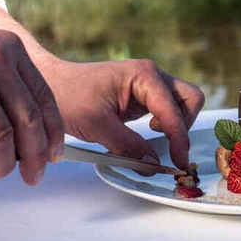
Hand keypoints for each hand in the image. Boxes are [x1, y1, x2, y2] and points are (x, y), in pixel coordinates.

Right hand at [0, 20, 64, 185]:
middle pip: (28, 121)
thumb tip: (28, 136)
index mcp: (9, 49)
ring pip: (1, 139)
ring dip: (0, 164)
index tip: (55, 154)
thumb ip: (2, 85)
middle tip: (33, 176)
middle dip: (35, 156)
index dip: (53, 132)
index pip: (44, 98)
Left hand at [42, 59, 204, 169]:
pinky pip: (167, 110)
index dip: (178, 139)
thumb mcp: (97, 126)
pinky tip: (148, 133)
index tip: (178, 164)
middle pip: (190, 99)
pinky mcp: (143, 96)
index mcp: (144, 75)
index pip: (173, 111)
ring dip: (176, 125)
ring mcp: (149, 84)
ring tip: (155, 140)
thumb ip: (129, 146)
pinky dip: (166, 125)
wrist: (50, 85)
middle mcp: (151, 75)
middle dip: (184, 125)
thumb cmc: (69, 97)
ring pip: (182, 104)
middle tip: (170, 148)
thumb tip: (153, 165)